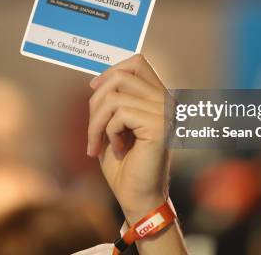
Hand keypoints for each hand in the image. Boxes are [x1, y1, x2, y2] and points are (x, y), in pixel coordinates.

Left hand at [87, 54, 168, 222]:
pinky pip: (119, 113)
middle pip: (120, 76)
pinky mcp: (160, 125)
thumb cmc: (124, 164)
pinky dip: (108, 132)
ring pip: (114, 96)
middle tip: (93, 130)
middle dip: (96, 102)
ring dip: (97, 122)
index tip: (94, 89)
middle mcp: (167, 100)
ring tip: (100, 143)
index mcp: (159, 97)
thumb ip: (112, 99)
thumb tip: (97, 79)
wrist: (137, 197)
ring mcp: (165, 111)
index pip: (137, 62)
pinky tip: (118, 149)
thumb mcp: (114, 124)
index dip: (111, 71)